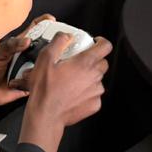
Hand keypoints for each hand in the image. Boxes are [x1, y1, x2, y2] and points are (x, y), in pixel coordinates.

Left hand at [0, 14, 51, 108]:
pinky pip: (40, 81)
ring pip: (45, 64)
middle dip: (51, 45)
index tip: (51, 19)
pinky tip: (33, 78)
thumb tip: (27, 40)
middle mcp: (27, 56)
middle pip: (45, 47)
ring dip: (45, 64)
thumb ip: (11, 45)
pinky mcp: (31, 83)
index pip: (35, 30)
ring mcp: (30, 69)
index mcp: (20, 45)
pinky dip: (40, 80)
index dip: (43, 23)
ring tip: (32, 66)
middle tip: (51, 45)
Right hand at [18, 33, 111, 151]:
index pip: (105, 46)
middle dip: (93, 60)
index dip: (101, 42)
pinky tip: (73, 93)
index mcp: (85, 62)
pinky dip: (87, 92)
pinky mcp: (94, 104)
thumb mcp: (45, 59)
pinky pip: (94, 94)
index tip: (95, 42)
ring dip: (89, 77)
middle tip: (78, 62)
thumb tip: (65, 36)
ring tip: (72, 80)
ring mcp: (96, 91)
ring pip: (98, 79)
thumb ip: (58, 42)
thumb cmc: (45, 90)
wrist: (46, 115)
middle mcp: (94, 76)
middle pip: (102, 62)